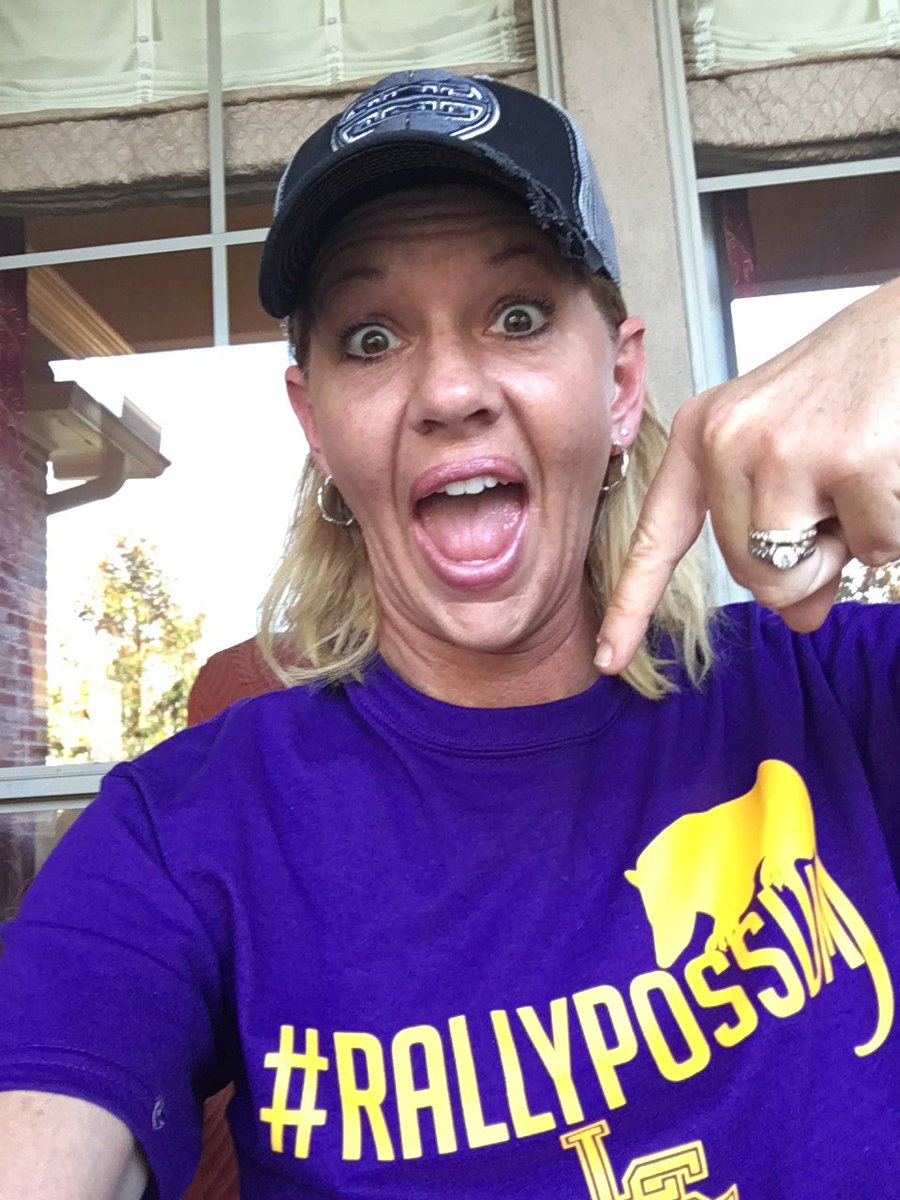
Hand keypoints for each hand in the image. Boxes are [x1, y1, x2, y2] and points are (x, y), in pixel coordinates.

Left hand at [596, 277, 899, 673]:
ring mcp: (783, 449)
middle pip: (747, 574)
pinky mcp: (848, 460)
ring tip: (863, 477)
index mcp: (704, 436)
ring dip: (846, 550)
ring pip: (795, 575)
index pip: (658, 536)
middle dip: (805, 563)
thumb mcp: (797, 457)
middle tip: (840, 498)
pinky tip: (893, 466)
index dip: (633, 604)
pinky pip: (872, 550)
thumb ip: (784, 536)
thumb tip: (799, 616)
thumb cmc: (857, 388)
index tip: (608, 661)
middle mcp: (727, 440)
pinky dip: (894, 528)